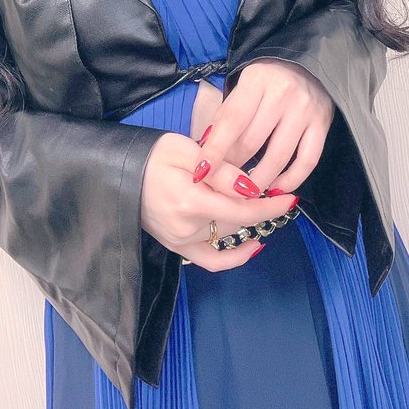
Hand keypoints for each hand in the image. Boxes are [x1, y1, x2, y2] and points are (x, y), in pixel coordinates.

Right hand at [140, 132, 297, 269]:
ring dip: (247, 224)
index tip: (290, 198)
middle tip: (276, 194)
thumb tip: (251, 187)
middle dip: (260, 209)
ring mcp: (181, 241)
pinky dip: (233, 257)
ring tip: (261, 209)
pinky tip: (251, 245)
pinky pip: (211, 260)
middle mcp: (187, 228)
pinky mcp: (176, 247)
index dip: (271, 207)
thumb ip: (220, 169)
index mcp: (190, 201)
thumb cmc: (152, 155)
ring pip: (227, 236)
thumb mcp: (185, 148)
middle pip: (237, 223)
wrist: (118, 172)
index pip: (243, 210)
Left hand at [195, 59, 335, 194]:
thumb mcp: (243, 86)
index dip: (215, 150)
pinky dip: (290, 180)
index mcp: (256, 80)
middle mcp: (283, 92)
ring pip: (278, 156)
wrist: (307, 62)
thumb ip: (225, 116)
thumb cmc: (267, 80)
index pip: (232, 121)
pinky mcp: (323, 124)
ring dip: (259, 180)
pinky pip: (307, 161)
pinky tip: (276, 189)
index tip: (202, 173)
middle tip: (223, 183)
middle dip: (234, 168)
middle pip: (252, 141)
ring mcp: (305, 109)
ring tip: (246, 192)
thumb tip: (207, 152)